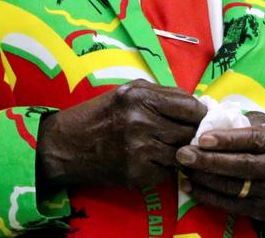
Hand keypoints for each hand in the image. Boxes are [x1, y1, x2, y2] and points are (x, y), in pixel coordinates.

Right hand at [37, 79, 206, 189]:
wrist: (64, 145)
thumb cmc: (100, 114)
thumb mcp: (129, 91)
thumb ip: (163, 95)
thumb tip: (198, 105)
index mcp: (141, 96)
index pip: (190, 107)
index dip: (199, 114)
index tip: (200, 118)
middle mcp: (141, 121)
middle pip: (188, 132)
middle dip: (191, 134)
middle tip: (186, 135)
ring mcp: (139, 150)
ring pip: (181, 154)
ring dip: (178, 153)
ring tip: (167, 147)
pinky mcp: (136, 173)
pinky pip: (167, 173)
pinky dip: (164, 169)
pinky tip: (152, 160)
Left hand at [175, 112, 264, 222]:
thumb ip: (248, 122)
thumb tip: (215, 118)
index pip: (254, 139)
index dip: (227, 140)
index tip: (202, 138)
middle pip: (242, 165)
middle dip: (209, 160)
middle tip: (183, 154)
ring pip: (233, 187)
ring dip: (204, 178)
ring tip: (183, 168)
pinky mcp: (261, 210)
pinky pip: (230, 204)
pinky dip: (208, 196)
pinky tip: (190, 186)